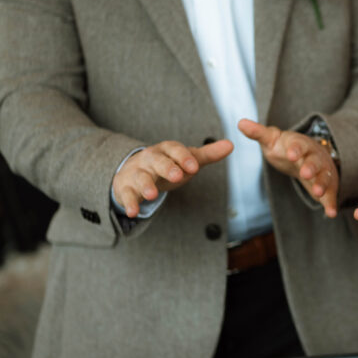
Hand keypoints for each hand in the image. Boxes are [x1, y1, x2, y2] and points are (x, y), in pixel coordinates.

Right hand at [113, 139, 232, 217]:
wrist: (133, 171)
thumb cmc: (167, 165)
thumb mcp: (186, 159)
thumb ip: (208, 154)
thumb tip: (231, 145)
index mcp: (167, 150)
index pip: (175, 149)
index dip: (184, 157)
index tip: (194, 167)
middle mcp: (150, 159)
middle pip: (157, 161)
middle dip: (167, 168)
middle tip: (177, 177)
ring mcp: (137, 172)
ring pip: (140, 177)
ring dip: (146, 186)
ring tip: (152, 195)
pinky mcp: (126, 187)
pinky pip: (127, 194)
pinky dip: (129, 203)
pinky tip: (133, 212)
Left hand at [238, 119, 338, 217]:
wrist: (309, 155)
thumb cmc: (287, 147)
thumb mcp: (273, 139)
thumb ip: (258, 133)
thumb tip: (240, 123)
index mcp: (300, 145)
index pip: (299, 145)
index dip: (295, 149)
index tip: (291, 154)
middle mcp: (314, 157)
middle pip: (314, 161)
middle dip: (310, 167)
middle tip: (305, 173)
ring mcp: (322, 171)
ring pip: (324, 177)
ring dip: (322, 184)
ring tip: (318, 193)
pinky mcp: (327, 186)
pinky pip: (330, 194)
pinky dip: (331, 203)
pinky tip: (331, 213)